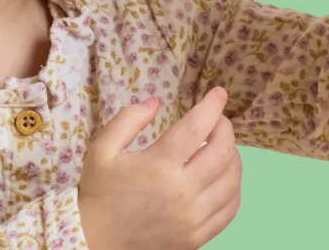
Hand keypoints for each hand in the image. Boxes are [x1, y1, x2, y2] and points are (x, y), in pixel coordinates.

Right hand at [77, 87, 242, 249]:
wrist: (95, 242)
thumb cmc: (99, 194)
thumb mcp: (102, 150)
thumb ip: (128, 120)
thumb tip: (156, 102)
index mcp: (158, 166)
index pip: (197, 127)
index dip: (213, 105)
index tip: (219, 94)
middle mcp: (181, 192)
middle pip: (223, 151)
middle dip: (225, 128)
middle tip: (218, 122)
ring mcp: (192, 218)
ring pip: (232, 180)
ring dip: (233, 157)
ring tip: (220, 148)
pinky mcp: (197, 237)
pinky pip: (230, 209)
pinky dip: (234, 188)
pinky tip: (224, 178)